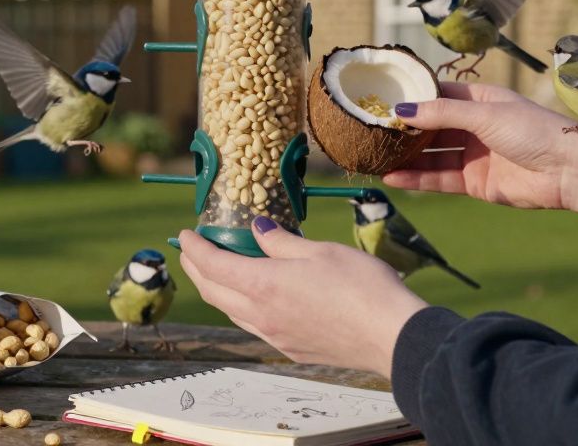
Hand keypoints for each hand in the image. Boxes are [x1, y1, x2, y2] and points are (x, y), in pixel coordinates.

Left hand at [178, 223, 427, 378]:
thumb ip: (280, 241)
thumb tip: (255, 229)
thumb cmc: (361, 286)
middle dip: (196, 269)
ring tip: (218, 270)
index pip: (212, 266)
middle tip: (192, 251)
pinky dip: (241, 306)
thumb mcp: (319, 251)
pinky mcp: (291, 350)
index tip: (185, 235)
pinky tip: (253, 296)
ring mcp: (275, 336)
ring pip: (231, 311)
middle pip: (212, 292)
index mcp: (263, 286)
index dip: (194, 249)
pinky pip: (254, 326)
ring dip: (217, 290)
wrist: (392, 336)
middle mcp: (261, 315)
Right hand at [382, 82, 577, 233]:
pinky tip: (392, 177)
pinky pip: (438, 179)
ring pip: (429, 155)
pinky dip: (416, 179)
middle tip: (368, 132)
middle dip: (401, 131)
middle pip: (428, 128)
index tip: (379, 100)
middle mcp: (472, 126)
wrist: (569, 170)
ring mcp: (472, 155)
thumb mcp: (484, 114)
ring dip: (403, 157)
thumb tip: (401, 110)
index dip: (410, 99)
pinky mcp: (473, 182)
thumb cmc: (534, 130)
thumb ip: (442, 113)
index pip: (436, 96)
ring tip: (373, 158)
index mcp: (477, 101)